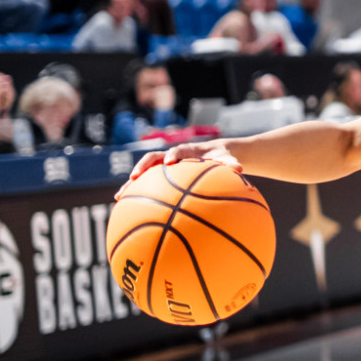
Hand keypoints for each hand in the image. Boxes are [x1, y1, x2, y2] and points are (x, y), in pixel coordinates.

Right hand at [120, 140, 239, 193]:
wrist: (216, 153)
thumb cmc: (222, 157)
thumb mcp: (228, 159)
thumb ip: (230, 163)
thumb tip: (240, 168)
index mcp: (188, 151)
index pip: (178, 150)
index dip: (173, 155)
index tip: (169, 163)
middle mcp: (172, 156)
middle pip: (153, 158)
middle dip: (143, 167)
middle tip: (134, 177)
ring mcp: (164, 166)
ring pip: (145, 172)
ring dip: (132, 183)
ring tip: (119, 196)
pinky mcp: (162, 176)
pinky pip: (147, 185)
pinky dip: (137, 195)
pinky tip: (127, 210)